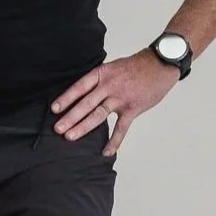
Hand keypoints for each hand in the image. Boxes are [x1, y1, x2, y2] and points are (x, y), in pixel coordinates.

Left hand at [51, 50, 180, 154]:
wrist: (160, 64)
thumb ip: (100, 80)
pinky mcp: (132, 109)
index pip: (80, 87)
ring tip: (70, 136)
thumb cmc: (137, 65)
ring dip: (83, 127)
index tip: (54, 108)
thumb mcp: (114, 67)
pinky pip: (121, 128)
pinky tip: (106, 151)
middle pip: (86, 103)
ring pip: (98, 115)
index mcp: (103, 74)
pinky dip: (114, 141)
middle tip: (58, 128)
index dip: (66, 98)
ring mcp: (121, 98)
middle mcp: (109, 86)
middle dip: (70, 117)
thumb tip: (85, 93)